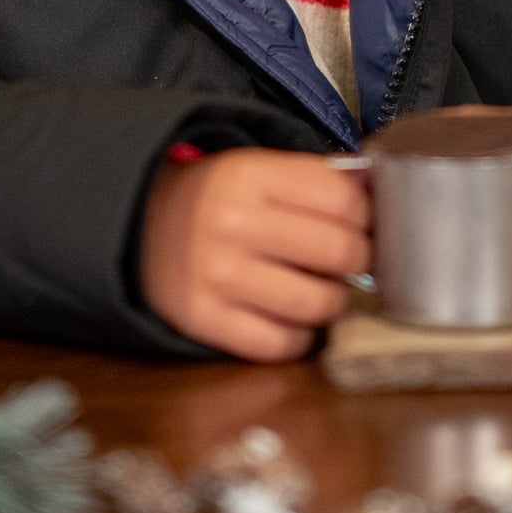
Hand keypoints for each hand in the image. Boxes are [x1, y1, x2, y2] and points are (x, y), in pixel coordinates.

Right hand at [139, 150, 369, 361]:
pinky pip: (281, 344)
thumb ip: (316, 177)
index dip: (366, 215)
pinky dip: (298, 337)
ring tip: (322, 289)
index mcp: (249, 174)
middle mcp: (233, 223)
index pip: (344, 199)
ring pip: (318, 303)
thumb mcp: (256, 169)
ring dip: (333, 301)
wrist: (135, 226)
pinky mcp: (204, 319)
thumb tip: (376, 185)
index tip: (363, 223)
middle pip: (339, 251)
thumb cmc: (210, 199)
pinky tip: (291, 319)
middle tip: (353, 260)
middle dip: (360, 259)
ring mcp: (217, 275)